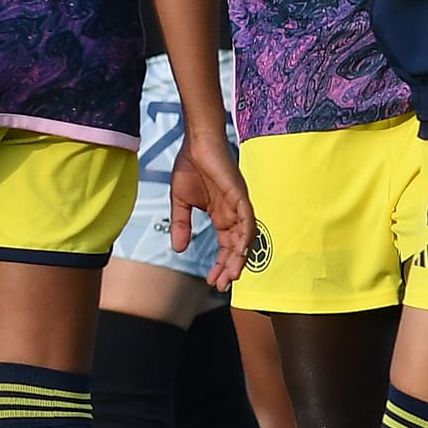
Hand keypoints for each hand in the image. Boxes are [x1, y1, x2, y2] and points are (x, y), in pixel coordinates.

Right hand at [166, 125, 255, 289]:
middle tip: (221, 285)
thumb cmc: (190, 166)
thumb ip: (181, 225)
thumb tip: (178, 249)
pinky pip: (248, 219)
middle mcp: (233, 214)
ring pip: (245, 238)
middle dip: (230, 267)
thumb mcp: (180, 202)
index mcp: (221, 216)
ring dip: (239, 257)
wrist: (196, 142)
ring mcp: (239, 205)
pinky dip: (246, 235)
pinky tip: (240, 250)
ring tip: (231, 275)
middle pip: (236, 248)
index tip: (211, 282)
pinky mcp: (240, 195)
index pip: (224, 247)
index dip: (220, 265)